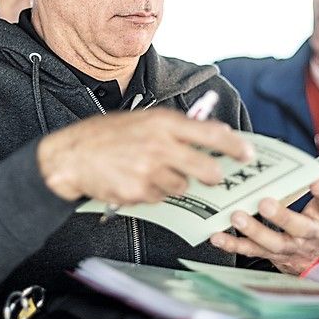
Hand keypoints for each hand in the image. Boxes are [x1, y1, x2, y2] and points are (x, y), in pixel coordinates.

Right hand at [37, 108, 253, 204]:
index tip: (247, 153)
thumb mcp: (143, 119)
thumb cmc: (107, 135)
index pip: (211, 133)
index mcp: (163, 123)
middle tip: (215, 176)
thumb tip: (209, 133)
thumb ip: (174, 128)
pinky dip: (153, 192)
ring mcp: (149, 171)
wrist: (71, 155)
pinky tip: (136, 180)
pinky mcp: (139, 192)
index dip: (234, 145)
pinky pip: (160, 198)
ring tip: (153, 171)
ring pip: (182, 187)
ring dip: (175, 183)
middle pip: (207, 169)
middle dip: (214, 176)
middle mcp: (160, 146)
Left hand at [210, 131, 318, 273]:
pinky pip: (252, 251)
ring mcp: (290, 247)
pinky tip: (217, 236)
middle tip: (264, 202)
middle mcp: (309, 234)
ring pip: (273, 243)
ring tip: (236, 217)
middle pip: (297, 227)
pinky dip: (234, 245)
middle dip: (281, 216)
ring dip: (253, 231)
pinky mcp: (272, 256)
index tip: (316, 182)